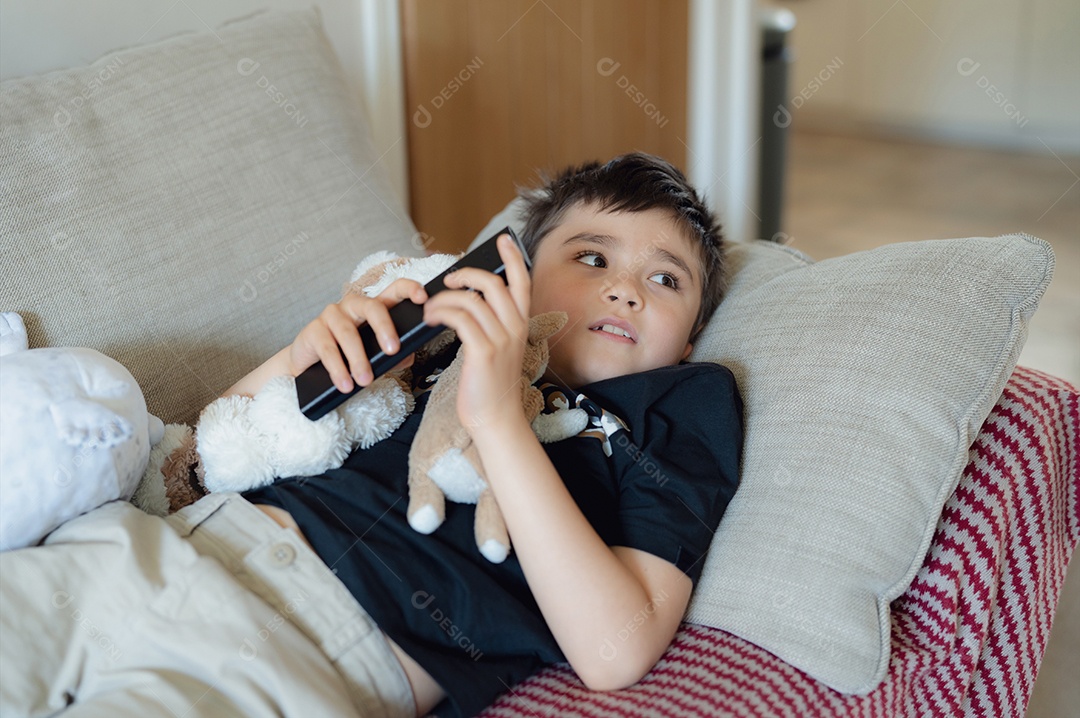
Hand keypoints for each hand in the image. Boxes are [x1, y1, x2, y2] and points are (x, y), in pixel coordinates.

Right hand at [288, 278, 427, 392]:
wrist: (310, 367)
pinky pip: (327, 349)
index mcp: (373, 308)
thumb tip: (408, 356)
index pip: (393, 290)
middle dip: (385, 328)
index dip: (408, 289)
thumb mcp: (376, 356)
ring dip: (358, 359)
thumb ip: (394, 355)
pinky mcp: (312, 331)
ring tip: (365, 380)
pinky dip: (338, 369)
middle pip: (372, 307)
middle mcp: (352, 306)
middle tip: (393, 351)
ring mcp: (331, 315)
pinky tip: (345, 383)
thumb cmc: (349, 357)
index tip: (422, 297)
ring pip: (348, 333)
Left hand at [422, 234, 531, 432]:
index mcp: (521, 325)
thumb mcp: (500, 350)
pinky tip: (430, 320)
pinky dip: (440, 313)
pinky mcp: (483, 352)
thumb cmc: (491, 386)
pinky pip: (459, 318)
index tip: (502, 239)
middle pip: (493, 283)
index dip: (513, 258)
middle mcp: (515, 328)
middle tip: (447, 281)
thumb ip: (494, 325)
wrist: (496, 418)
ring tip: (430, 309)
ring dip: (444, 299)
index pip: (522, 282)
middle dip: (466, 274)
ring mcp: (501, 339)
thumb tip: (470, 302)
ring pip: (471, 299)